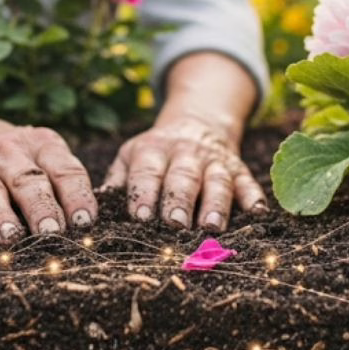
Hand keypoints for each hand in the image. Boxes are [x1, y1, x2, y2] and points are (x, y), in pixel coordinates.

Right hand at [0, 119, 97, 243]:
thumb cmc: (16, 158)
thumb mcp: (43, 156)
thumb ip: (63, 184)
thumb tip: (87, 229)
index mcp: (42, 145)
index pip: (64, 169)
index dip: (76, 195)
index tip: (85, 221)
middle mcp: (8, 152)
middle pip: (27, 181)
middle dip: (41, 207)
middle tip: (53, 233)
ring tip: (9, 238)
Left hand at [102, 114, 267, 231]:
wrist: (198, 122)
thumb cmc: (155, 153)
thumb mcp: (131, 156)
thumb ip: (117, 180)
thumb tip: (91, 210)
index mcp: (153, 150)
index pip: (147, 171)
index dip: (144, 192)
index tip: (140, 216)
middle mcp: (185, 153)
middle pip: (182, 176)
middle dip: (178, 200)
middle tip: (174, 224)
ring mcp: (214, 161)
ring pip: (216, 181)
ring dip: (215, 203)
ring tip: (211, 227)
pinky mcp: (238, 168)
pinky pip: (248, 182)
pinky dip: (253, 196)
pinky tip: (257, 213)